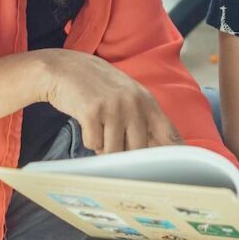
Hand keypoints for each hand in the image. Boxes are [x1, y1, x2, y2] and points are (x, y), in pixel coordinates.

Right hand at [37, 49, 182, 153]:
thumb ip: (143, 120)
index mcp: (146, 101)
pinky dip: (89, 141)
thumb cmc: (97, 87)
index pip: (169, 134)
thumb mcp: (127, 96)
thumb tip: (158, 151)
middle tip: (113, 141)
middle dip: (125, 154)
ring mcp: (113, 107)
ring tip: (99, 129)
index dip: (174, 155)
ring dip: (104, 148)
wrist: (64, 69)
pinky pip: (94, 144)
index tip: (172, 170)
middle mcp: (133, 103)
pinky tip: (87, 124)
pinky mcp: (92, 112)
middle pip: (139, 150)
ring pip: (114, 151)